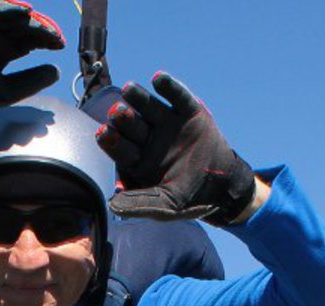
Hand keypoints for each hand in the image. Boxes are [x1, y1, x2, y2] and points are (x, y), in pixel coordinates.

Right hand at [0, 0, 63, 119]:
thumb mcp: (8, 91)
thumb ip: (30, 81)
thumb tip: (56, 71)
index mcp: (4, 52)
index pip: (30, 40)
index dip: (46, 40)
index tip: (60, 45)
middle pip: (24, 26)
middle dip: (41, 28)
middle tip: (55, 37)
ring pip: (11, 17)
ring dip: (28, 18)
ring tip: (44, 25)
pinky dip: (8, 8)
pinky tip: (24, 12)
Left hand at [95, 72, 257, 224]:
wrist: (221, 183)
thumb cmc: (188, 197)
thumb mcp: (166, 206)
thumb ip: (140, 203)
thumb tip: (113, 207)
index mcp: (138, 159)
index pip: (121, 148)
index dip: (112, 141)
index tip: (103, 133)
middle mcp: (148, 138)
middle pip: (132, 125)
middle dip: (124, 119)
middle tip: (116, 112)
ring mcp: (167, 122)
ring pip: (149, 107)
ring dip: (138, 97)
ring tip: (129, 89)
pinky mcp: (186, 110)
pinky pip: (176, 96)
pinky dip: (168, 87)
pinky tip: (158, 79)